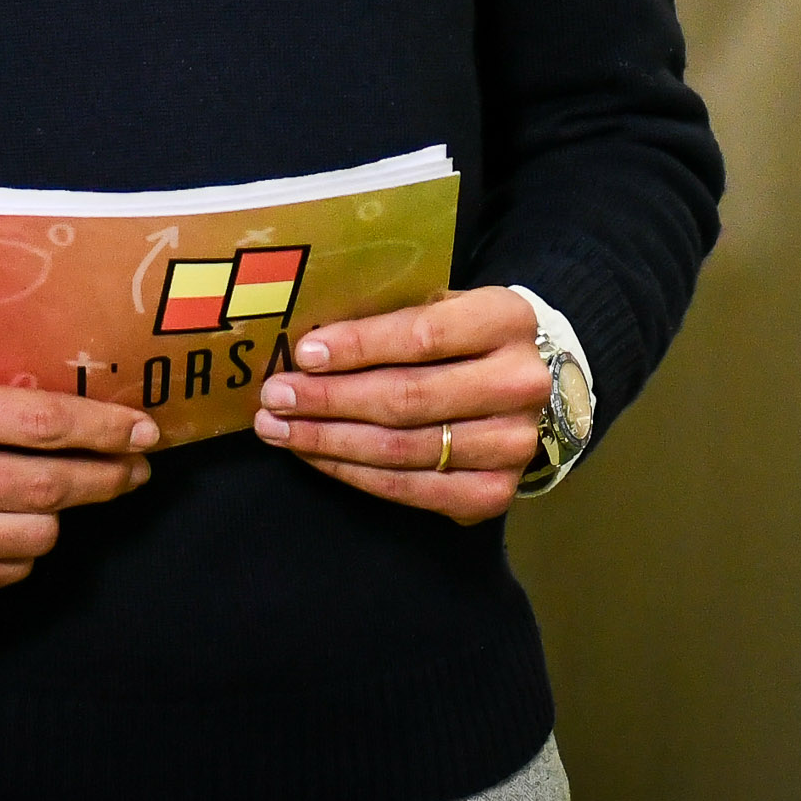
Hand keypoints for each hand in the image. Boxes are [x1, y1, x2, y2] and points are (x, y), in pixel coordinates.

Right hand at [0, 367, 153, 600]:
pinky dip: (22, 549)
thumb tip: (79, 395)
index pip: (43, 424)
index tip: (144, 430)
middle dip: (108, 478)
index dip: (105, 430)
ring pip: (35, 538)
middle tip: (134, 468)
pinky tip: (17, 526)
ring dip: (64, 517)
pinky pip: (3, 572)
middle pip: (50, 488)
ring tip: (66, 496)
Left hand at [253, 286, 547, 523]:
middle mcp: (520, 384)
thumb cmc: (465, 339)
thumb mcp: (443, 306)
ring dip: (329, 441)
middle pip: (407, 399)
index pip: (424, 336)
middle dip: (330, 399)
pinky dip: (354, 474)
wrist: (525, 388)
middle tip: (275, 398)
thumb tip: (308, 344)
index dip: (359, 347)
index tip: (303, 355)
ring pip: (402, 449)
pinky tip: (317, 456)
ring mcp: (513, 446)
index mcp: (507, 320)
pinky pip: (409, 490)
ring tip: (279, 429)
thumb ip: (392, 318)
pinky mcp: (494, 494)